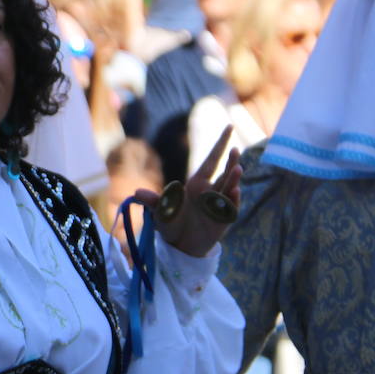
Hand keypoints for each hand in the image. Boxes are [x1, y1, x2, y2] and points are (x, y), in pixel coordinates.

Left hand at [135, 126, 242, 257]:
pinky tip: (235, 191)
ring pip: (229, 188)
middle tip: (234, 150)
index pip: (211, 160)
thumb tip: (136, 193)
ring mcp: (218, 204)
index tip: (229, 126)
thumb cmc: (170, 224)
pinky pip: (230, 208)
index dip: (220, 145)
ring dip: (233, 179)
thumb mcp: (160, 212)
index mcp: (196, 184)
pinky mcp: (223, 219)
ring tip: (238, 169)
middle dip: (230, 161)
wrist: (180, 246)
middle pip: (224, 172)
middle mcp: (210, 191)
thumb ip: (153, 201)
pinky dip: (232, 200)